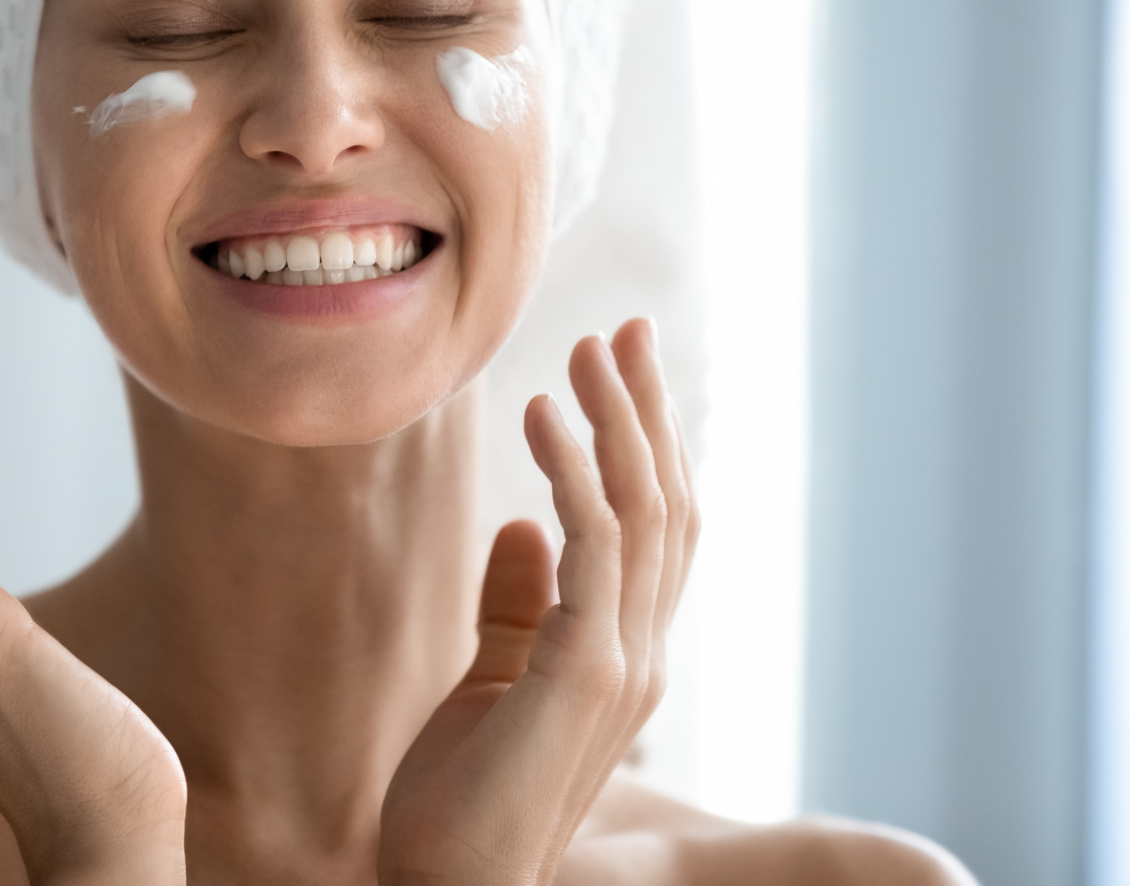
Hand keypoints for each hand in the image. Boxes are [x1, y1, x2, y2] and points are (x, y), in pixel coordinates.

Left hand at [378, 318, 697, 885]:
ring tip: (584, 350)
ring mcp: (623, 665)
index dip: (653, 443)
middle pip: (670, 504)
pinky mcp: (584, 674)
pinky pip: (593, 547)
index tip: (624, 365)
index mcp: (624, 652)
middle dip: (649, 411)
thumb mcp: (491, 683)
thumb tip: (523, 525)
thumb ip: (516, 606)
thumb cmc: (459, 802)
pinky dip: (576, 471)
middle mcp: (642, 653)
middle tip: (627, 327)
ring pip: (646, 512)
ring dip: (618, 421)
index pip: (661, 528)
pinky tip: (542, 415)